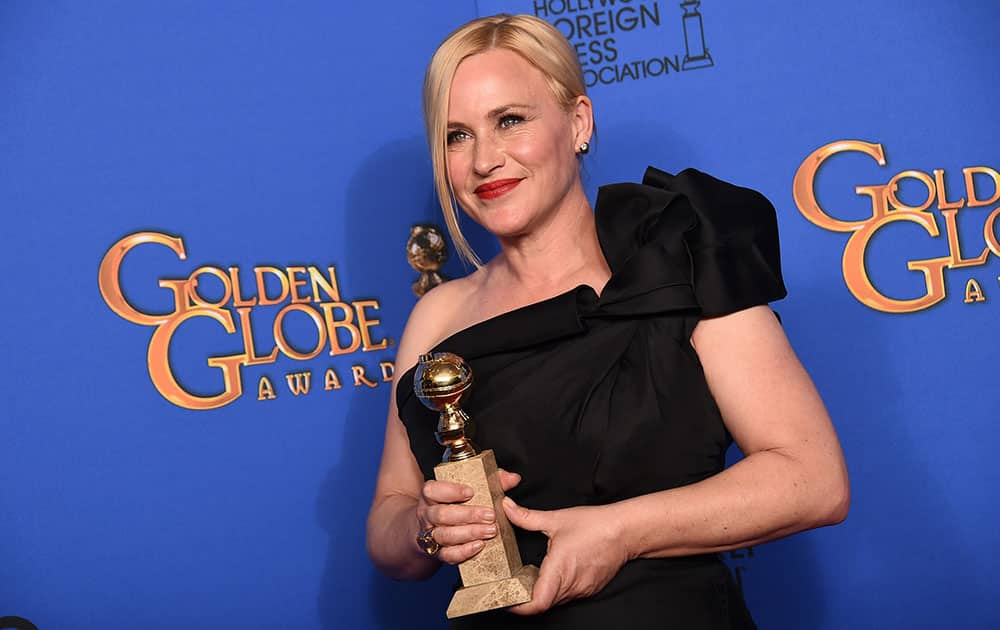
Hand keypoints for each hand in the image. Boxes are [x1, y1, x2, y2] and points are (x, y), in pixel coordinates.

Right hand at [415, 469, 520, 564]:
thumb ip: (490, 481)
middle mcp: (427, 514)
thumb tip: (512, 478)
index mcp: (431, 495)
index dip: (450, 491)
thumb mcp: (466, 488)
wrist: (431, 527)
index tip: (470, 492)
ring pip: (445, 535)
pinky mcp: (437, 552)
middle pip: (441, 515)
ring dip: (469, 533)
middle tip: (490, 515)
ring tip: (490, 530)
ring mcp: (430, 534)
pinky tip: (479, 546)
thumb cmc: (453, 503)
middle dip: (468, 515)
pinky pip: (447, 554)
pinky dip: (463, 551)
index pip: (432, 490)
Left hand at [503, 497, 628, 614]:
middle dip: (526, 597)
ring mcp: (583, 590)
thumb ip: (527, 517)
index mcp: (560, 570)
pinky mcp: (590, 589)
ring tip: (529, 578)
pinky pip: (568, 595)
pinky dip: (557, 589)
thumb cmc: (594, 525)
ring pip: (556, 600)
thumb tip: (507, 508)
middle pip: (543, 603)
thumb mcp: (556, 519)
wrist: (626, 531)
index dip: (519, 605)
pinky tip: (552, 574)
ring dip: (542, 593)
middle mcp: (572, 585)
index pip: (537, 603)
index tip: (507, 596)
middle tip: (512, 583)